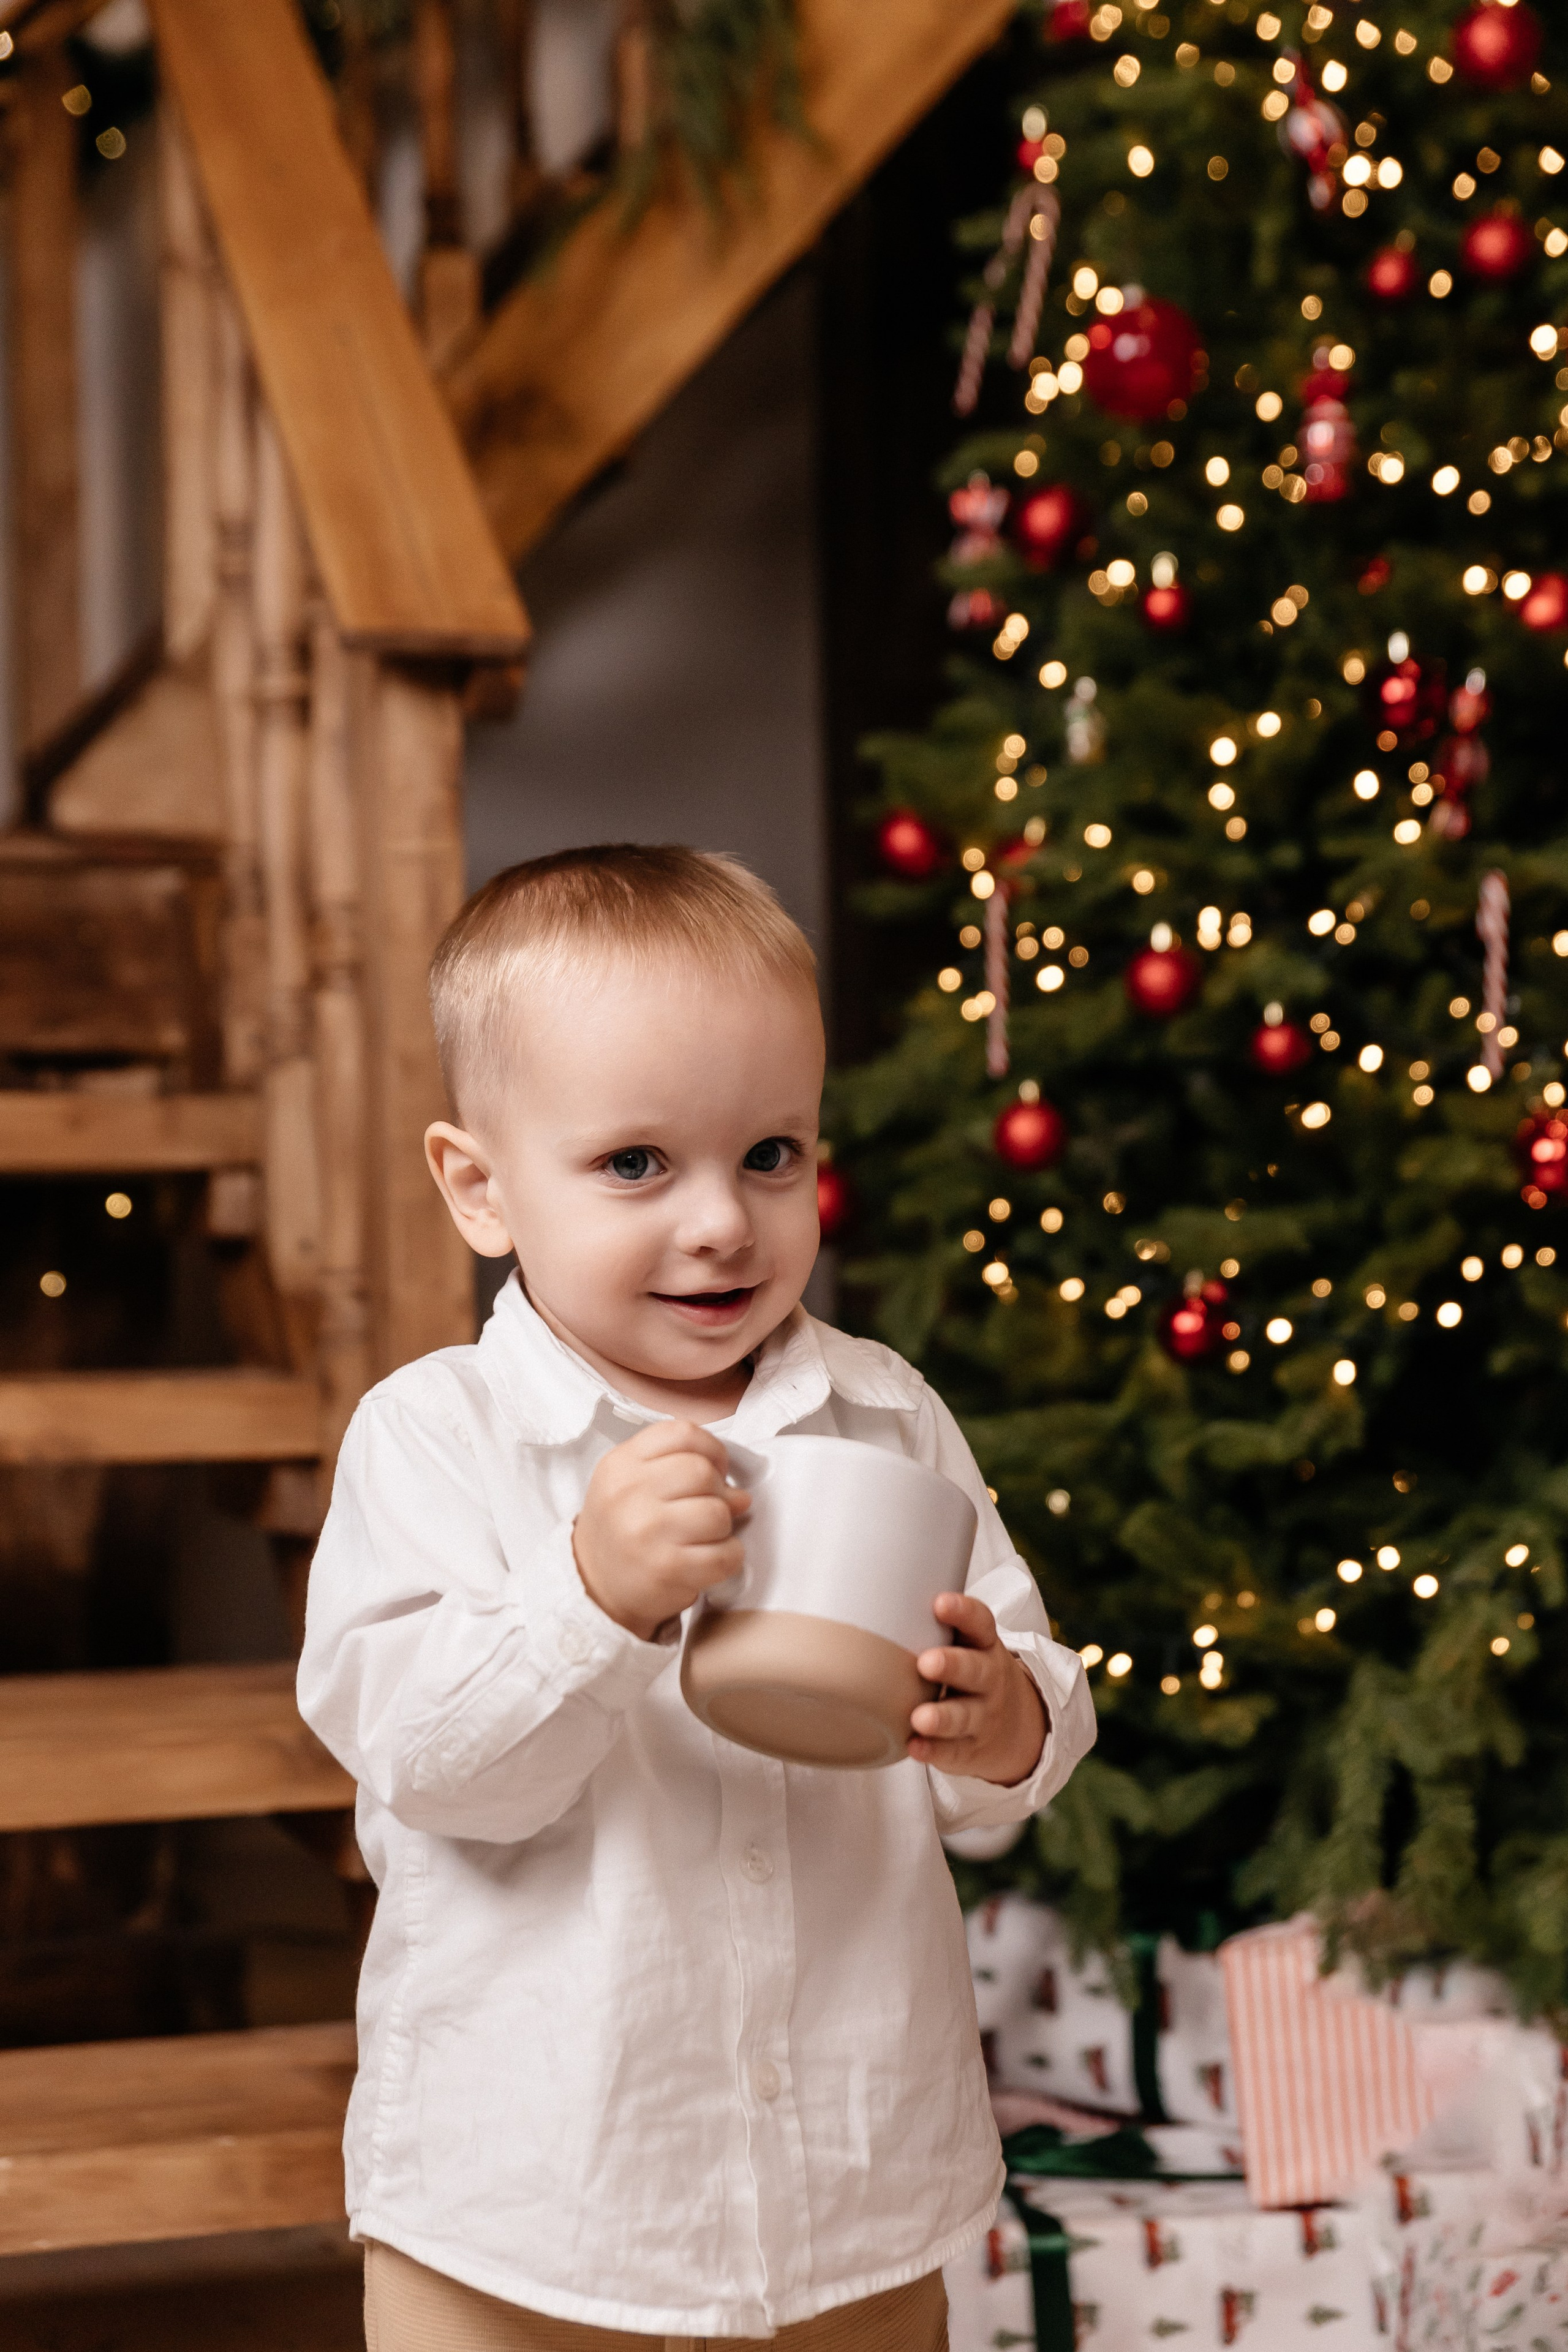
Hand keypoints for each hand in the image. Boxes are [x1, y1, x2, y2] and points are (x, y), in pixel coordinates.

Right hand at [572, 1421, 748, 1642]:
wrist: (594, 1586)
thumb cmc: (621, 1530)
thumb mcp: (631, 1483)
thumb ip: (679, 1468)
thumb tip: (739, 1493)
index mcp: (621, 1464)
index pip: (683, 1433)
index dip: (712, 1449)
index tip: (715, 1468)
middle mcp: (629, 1494)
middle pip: (702, 1471)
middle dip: (718, 1490)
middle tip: (710, 1506)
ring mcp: (647, 1532)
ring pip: (718, 1512)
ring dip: (724, 1526)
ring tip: (707, 1535)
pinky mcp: (667, 1569)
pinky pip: (724, 1554)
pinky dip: (729, 1556)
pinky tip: (711, 1557)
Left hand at [908, 1593, 1046, 1784]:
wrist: (1012, 1727)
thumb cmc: (968, 1672)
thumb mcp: (964, 1645)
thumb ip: (928, 1624)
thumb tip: (865, 1590)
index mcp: (983, 1645)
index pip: (980, 1623)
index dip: (963, 1612)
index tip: (939, 1603)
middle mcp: (988, 1679)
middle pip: (976, 1670)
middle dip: (953, 1665)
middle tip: (926, 1662)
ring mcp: (983, 1715)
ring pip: (965, 1715)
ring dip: (942, 1717)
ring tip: (919, 1717)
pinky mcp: (971, 1748)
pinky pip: (954, 1752)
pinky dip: (934, 1751)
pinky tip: (914, 1747)